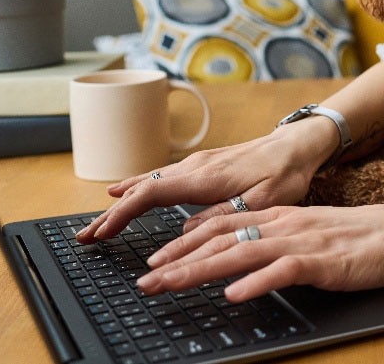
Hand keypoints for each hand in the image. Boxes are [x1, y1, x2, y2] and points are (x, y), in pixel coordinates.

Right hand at [76, 118, 339, 243]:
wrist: (297, 144)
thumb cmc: (285, 172)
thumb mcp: (262, 200)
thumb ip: (224, 215)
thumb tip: (185, 231)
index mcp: (206, 177)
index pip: (151, 195)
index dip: (122, 215)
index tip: (103, 233)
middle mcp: (195, 166)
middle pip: (141, 190)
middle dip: (111, 215)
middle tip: (86, 238)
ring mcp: (196, 163)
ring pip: (148, 183)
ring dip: (121, 203)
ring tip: (98, 223)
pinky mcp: (202, 164)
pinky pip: (160, 177)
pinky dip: (137, 188)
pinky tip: (123, 192)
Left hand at [136, 204, 383, 301]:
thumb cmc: (355, 239)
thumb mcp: (307, 233)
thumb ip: (273, 242)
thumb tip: (239, 262)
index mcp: (278, 216)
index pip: (221, 225)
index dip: (184, 241)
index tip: (155, 259)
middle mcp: (283, 225)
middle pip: (220, 239)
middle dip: (179, 259)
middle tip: (146, 279)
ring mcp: (300, 241)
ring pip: (240, 253)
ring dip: (200, 270)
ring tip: (170, 284)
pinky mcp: (320, 261)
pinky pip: (281, 270)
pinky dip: (255, 282)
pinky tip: (233, 294)